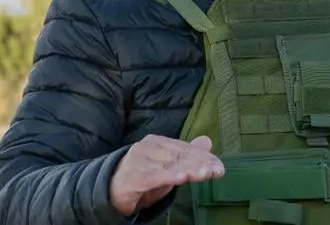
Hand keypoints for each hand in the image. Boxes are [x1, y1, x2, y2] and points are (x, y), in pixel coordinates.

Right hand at [109, 134, 224, 215]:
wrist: (110, 189)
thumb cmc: (142, 175)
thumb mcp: (167, 165)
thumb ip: (187, 154)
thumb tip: (207, 141)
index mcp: (157, 142)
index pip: (184, 148)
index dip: (203, 157)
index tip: (219, 166)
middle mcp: (148, 147)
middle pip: (179, 156)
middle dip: (200, 164)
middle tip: (217, 171)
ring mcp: (139, 161)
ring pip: (170, 166)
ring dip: (190, 171)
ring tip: (205, 174)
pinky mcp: (134, 177)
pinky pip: (154, 177)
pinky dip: (169, 177)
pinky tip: (181, 178)